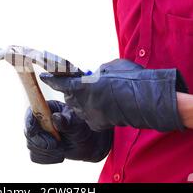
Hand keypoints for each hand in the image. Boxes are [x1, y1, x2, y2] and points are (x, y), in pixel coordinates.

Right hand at [25, 100, 111, 163]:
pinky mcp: (38, 148)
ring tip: (62, 149)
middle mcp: (39, 121)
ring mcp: (37, 135)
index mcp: (47, 108)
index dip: (29, 122)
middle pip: (29, 133)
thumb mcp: (76, 123)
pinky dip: (48, 158)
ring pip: (32, 147)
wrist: (87, 143)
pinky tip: (59, 154)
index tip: (34, 131)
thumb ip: (66, 121)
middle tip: (57, 145)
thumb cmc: (82, 128)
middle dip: (42, 142)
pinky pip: (35, 157)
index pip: (31, 113)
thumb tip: (56, 117)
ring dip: (48, 152)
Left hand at [39, 59, 187, 131]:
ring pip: (79, 108)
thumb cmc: (131, 79)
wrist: (148, 101)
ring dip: (84, 102)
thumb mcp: (112, 67)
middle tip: (82, 86)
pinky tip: (106, 106)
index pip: (61, 82)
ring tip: (98, 95)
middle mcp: (83, 103)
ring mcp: (91, 115)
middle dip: (72, 91)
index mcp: (83, 86)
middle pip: (69, 97)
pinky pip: (90, 116)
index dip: (51, 78)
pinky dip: (94, 111)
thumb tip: (95, 75)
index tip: (43, 76)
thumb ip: (98, 72)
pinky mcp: (98, 124)